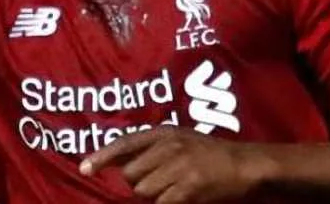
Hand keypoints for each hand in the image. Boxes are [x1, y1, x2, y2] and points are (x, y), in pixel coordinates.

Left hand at [80, 127, 273, 202]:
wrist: (245, 165)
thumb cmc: (210, 154)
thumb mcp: (180, 139)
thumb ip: (151, 148)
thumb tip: (118, 163)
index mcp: (164, 133)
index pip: (124, 143)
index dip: (101, 157)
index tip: (84, 169)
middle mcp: (168, 146)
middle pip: (131, 175)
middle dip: (139, 184)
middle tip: (160, 183)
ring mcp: (179, 167)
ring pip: (143, 192)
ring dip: (153, 197)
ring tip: (173, 190)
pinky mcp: (189, 188)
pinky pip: (161, 203)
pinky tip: (180, 199)